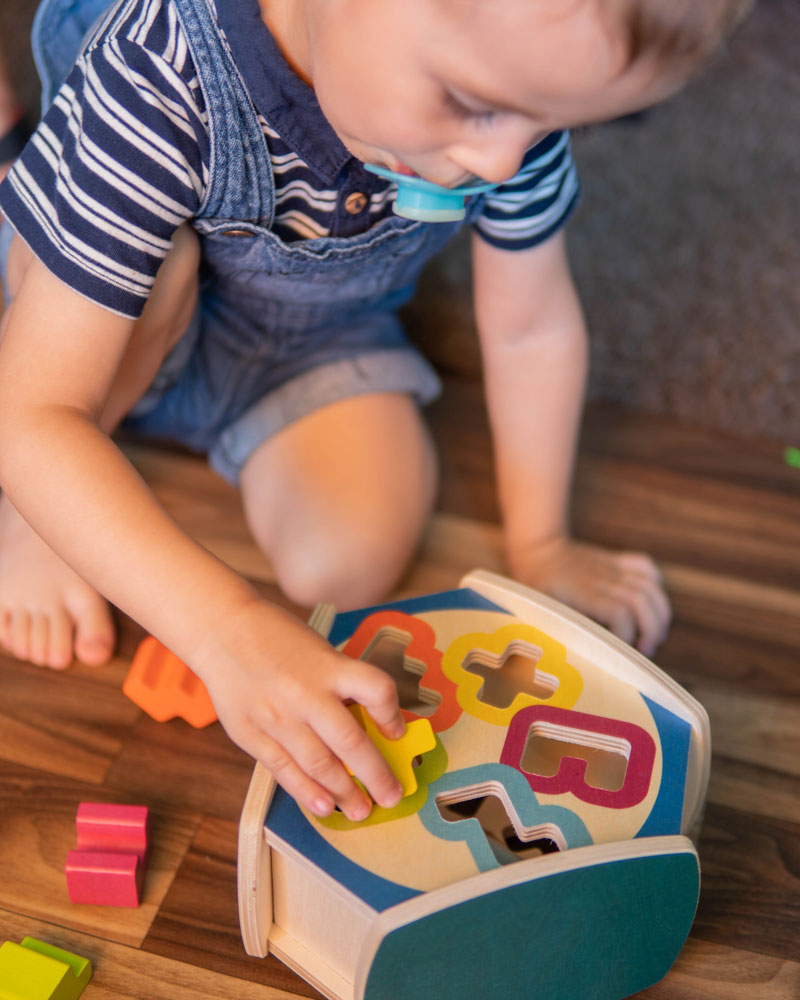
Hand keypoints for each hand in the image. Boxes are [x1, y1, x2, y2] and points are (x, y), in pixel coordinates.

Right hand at [189, 596, 405, 821]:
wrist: (222, 630)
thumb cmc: (277, 638)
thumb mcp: (319, 651)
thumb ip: (340, 685)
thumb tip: (369, 726)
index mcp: (328, 667)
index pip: (376, 690)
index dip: (393, 715)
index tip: (397, 733)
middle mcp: (305, 694)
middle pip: (350, 742)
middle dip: (376, 775)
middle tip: (391, 795)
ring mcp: (276, 717)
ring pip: (318, 764)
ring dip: (344, 793)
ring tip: (361, 810)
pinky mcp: (251, 734)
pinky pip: (284, 770)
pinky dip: (306, 791)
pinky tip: (324, 806)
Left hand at [510, 537, 670, 656]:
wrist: (538, 550)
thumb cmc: (535, 588)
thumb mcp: (537, 611)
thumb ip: (553, 632)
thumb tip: (567, 663)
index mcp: (581, 594)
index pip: (619, 613)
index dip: (626, 635)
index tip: (620, 653)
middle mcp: (601, 579)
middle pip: (641, 601)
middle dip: (652, 629)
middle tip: (645, 651)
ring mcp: (611, 568)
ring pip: (650, 586)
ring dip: (660, 614)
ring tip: (654, 635)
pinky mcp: (616, 561)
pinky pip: (646, 567)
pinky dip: (656, 586)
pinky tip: (651, 606)